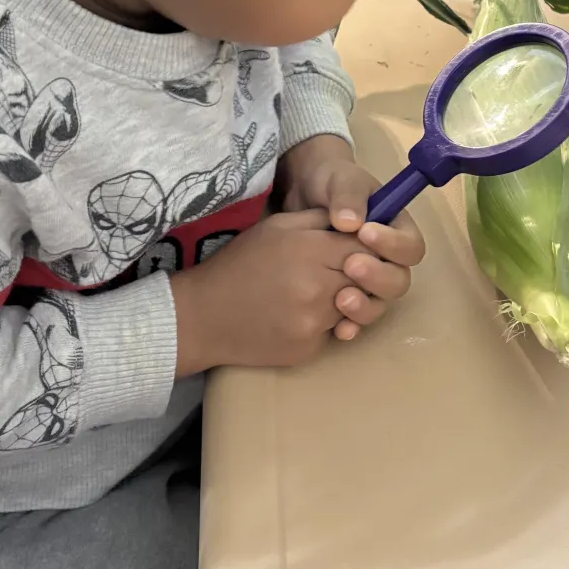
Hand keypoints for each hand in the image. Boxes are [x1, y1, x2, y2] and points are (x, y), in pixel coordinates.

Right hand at [171, 209, 370, 372]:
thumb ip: (319, 219)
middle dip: (358, 275)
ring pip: (353, 308)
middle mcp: (318, 288)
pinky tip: (297, 316)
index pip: (366, 248)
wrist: (203, 317)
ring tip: (310, 293)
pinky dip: (324, 325)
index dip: (365, 248)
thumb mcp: (276, 227)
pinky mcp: (309, 348)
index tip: (354, 250)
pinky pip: (333, 332)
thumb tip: (355, 220)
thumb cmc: (239, 264)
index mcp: (311, 250)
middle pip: (366, 280)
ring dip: (342, 301)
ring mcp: (315, 323)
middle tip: (332, 273)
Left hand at [278, 135, 425, 342]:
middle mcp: (387, 258)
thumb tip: (350, 223)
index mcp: (396, 229)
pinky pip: (355, 318)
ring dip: (366, 306)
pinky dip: (350, 325)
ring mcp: (366, 280)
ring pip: (380, 303)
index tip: (365, 233)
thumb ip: (348, 195)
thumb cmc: (330, 182)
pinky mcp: (344, 294)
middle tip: (351, 266)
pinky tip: (338, 329)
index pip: (410, 246)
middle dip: (378, 277)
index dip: (393, 246)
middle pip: (399, 281)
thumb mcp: (341, 179)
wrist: (300, 195)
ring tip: (341, 299)